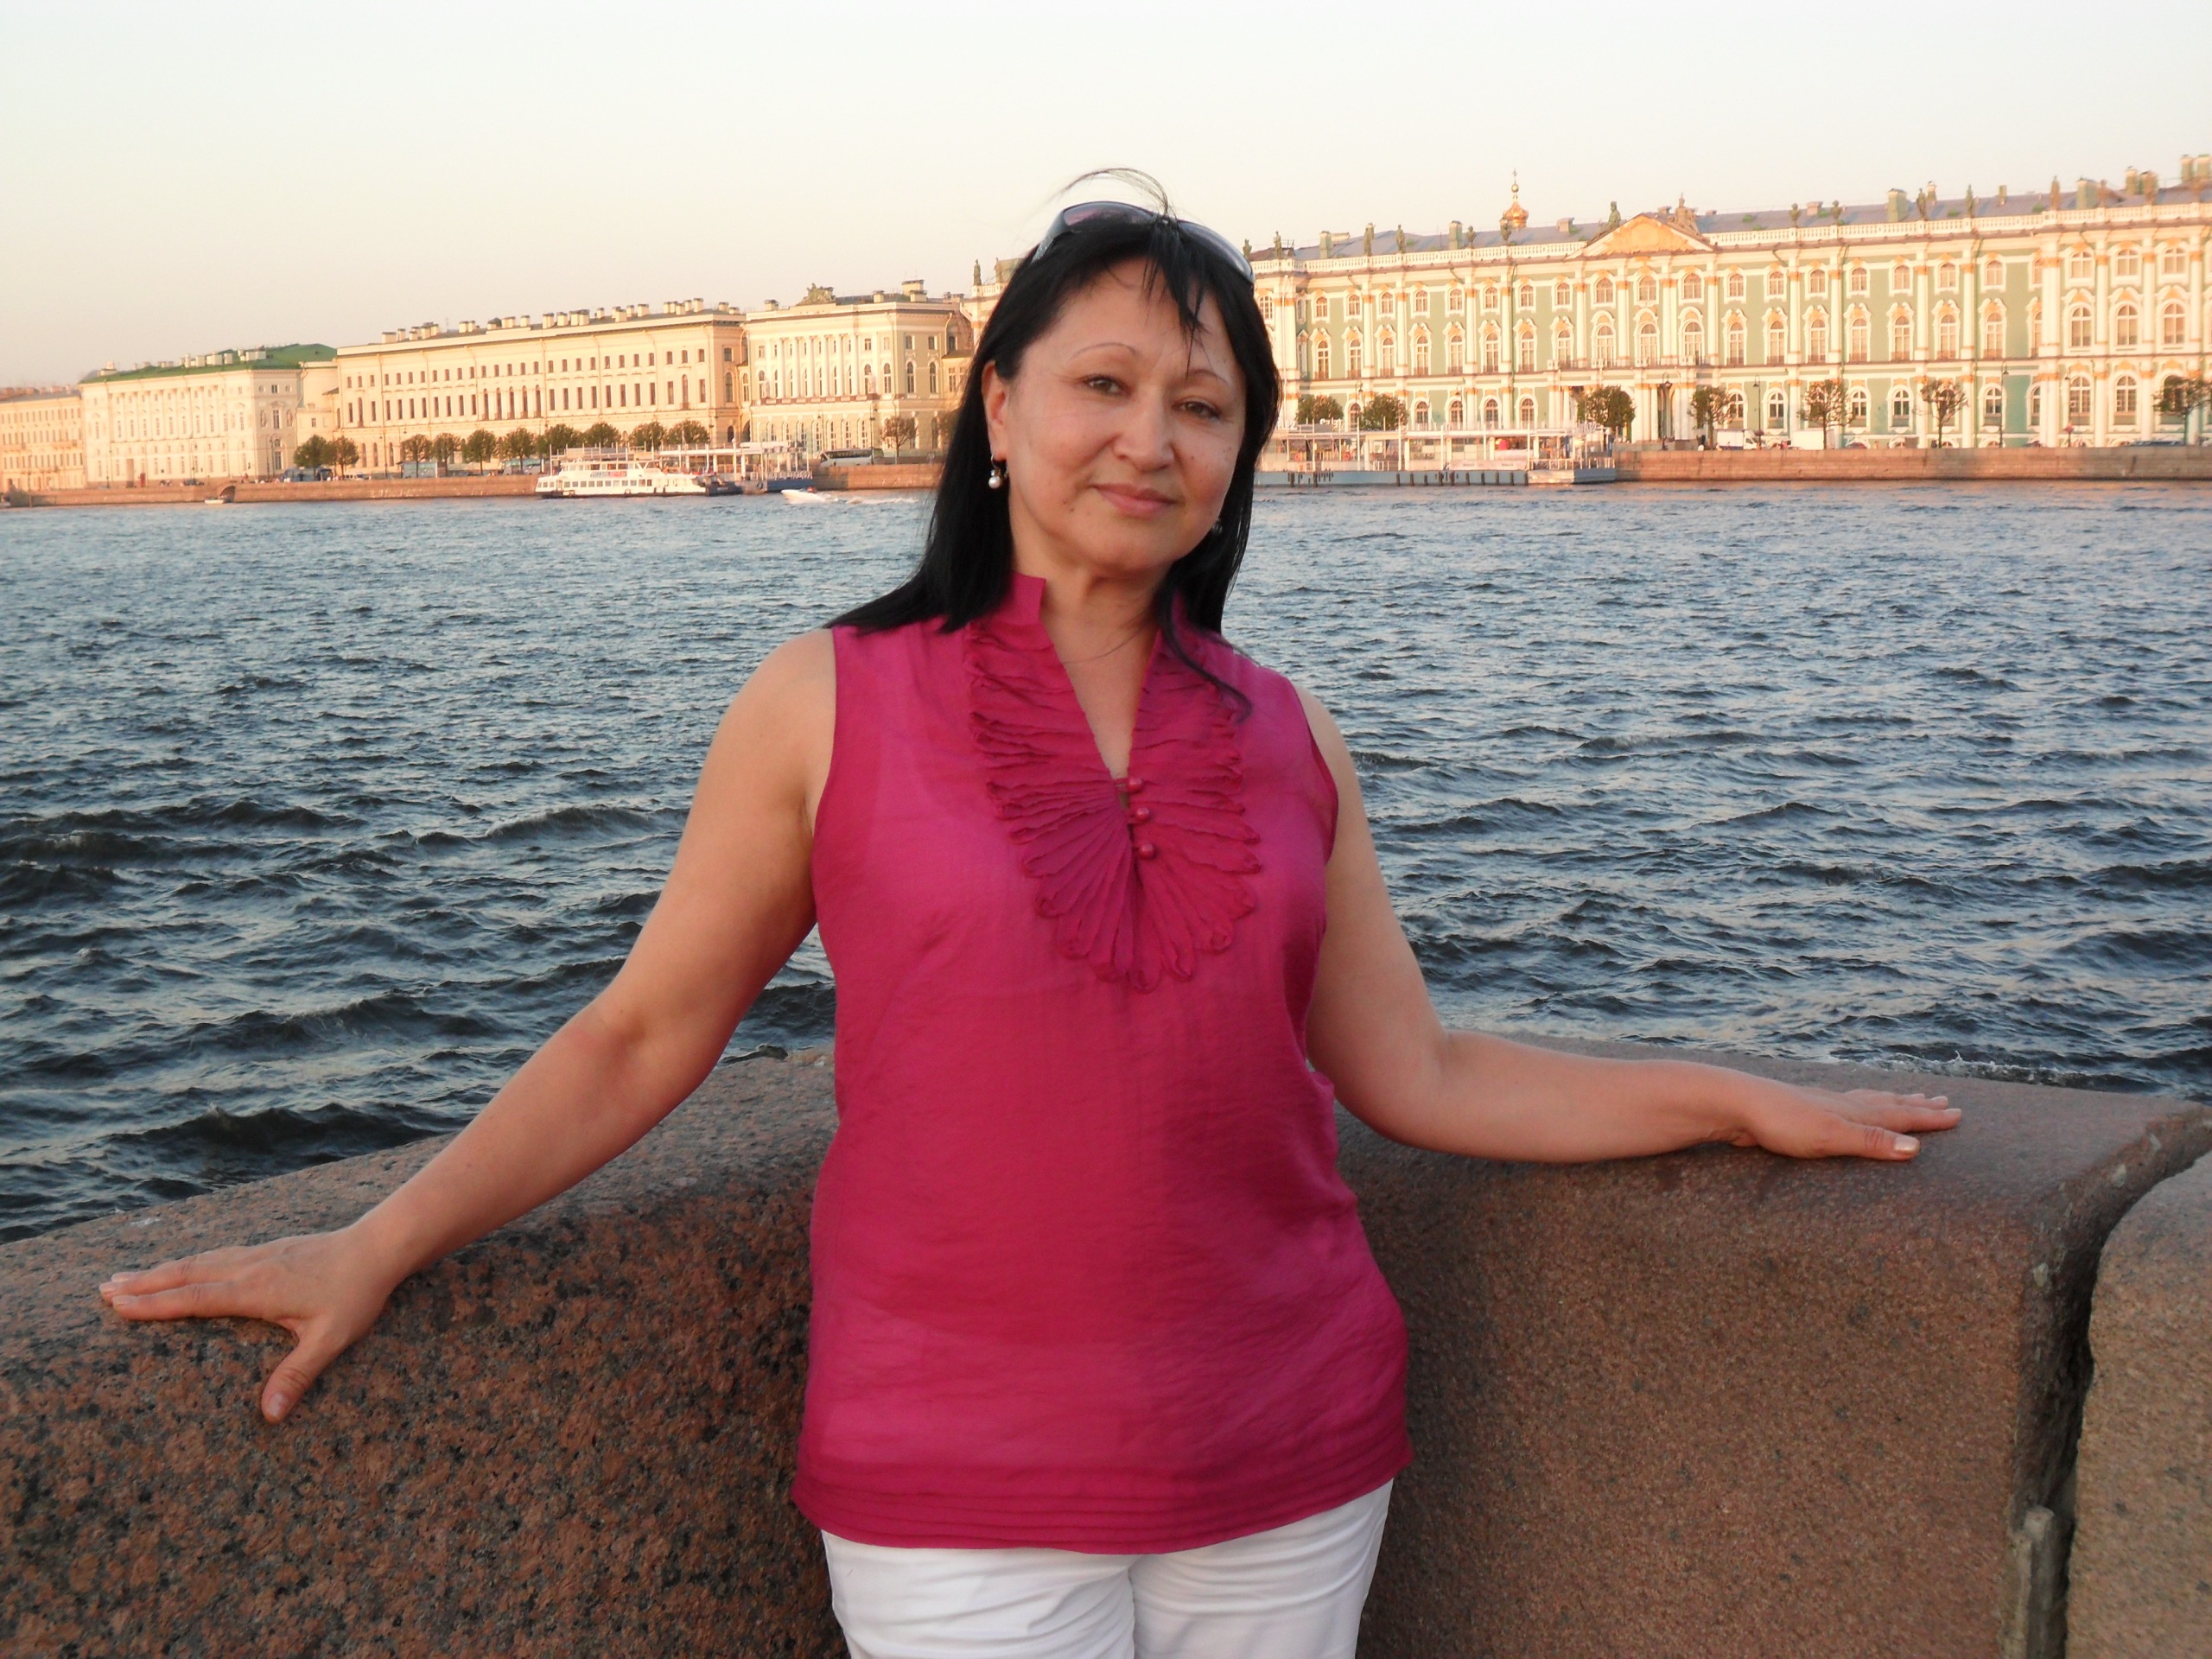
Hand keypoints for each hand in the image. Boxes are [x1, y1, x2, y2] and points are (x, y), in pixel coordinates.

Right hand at [97, 1225, 401, 1421]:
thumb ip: (299, 1374)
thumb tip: (271, 1415)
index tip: (117, 1306)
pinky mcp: (269, 1250)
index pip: (195, 1298)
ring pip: (199, 1260)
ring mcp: (258, 1254)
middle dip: (144, 1283)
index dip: (155, 1303)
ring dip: (161, 1269)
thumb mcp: (332, 1339)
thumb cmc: (357, 1294)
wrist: (379, 1247)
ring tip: (127, 1275)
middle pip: (186, 1274)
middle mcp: (250, 1266)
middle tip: (102, 1289)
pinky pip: (217, 1254)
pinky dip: (189, 1261)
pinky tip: (184, 1265)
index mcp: (256, 1289)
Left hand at [1724, 1076, 1961, 1160]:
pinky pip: (1843, 1105)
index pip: (1900, 1114)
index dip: (1929, 1117)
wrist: (1734, 1103)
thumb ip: (1871, 1141)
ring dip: (1891, 1099)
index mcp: (1854, 1111)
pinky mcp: (1802, 1111)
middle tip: (1942, 1099)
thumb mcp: (1830, 1136)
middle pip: (1887, 1102)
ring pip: (1866, 1100)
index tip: (1958, 1113)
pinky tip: (1849, 1104)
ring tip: (1907, 1095)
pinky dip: (1859, 1102)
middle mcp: (1842, 1103)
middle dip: (1916, 1104)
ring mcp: (1821, 1104)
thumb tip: (1916, 1148)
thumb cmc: (1781, 1121)